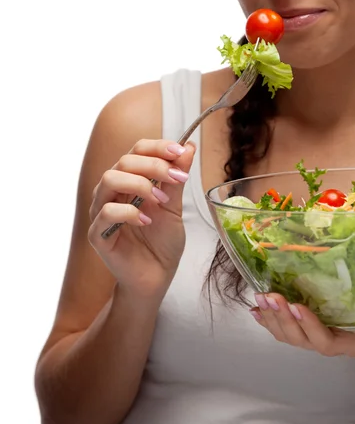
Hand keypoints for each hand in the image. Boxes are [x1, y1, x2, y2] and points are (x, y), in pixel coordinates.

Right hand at [88, 139, 195, 294]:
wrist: (157, 276)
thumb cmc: (162, 241)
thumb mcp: (175, 206)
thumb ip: (177, 177)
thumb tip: (188, 147)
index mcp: (128, 180)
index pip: (136, 150)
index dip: (158, 147)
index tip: (180, 151)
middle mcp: (111, 192)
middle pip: (124, 161)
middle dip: (155, 165)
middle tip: (177, 179)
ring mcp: (101, 212)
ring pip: (109, 180)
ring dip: (140, 185)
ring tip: (162, 201)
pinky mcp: (98, 235)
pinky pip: (106, 213)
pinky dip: (129, 212)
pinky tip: (146, 221)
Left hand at [250, 293, 354, 356]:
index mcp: (348, 344)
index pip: (325, 341)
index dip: (310, 326)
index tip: (298, 306)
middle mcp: (326, 342)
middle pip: (299, 339)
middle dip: (283, 319)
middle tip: (271, 297)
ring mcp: (314, 336)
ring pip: (288, 335)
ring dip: (271, 318)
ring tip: (260, 299)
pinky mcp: (306, 329)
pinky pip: (283, 330)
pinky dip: (267, 321)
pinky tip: (256, 310)